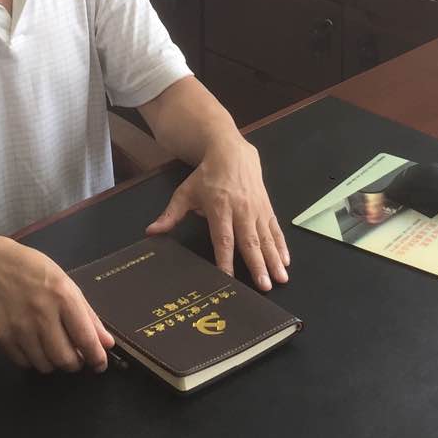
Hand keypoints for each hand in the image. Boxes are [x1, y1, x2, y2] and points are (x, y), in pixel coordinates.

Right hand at [0, 237, 113, 372]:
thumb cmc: (35, 272)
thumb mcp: (67, 284)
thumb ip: (88, 315)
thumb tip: (107, 343)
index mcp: (62, 296)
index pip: (85, 338)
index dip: (96, 357)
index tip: (100, 365)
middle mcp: (41, 314)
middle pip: (65, 359)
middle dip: (75, 363)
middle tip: (75, 356)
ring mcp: (20, 327)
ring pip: (45, 365)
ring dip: (54, 363)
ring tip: (53, 347)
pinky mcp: (2, 337)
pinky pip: (25, 363)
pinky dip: (34, 360)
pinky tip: (34, 345)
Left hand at [145, 136, 289, 289]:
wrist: (231, 151)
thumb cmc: (207, 175)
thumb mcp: (185, 192)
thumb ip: (171, 215)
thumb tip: (152, 231)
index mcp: (219, 208)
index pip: (223, 239)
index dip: (225, 260)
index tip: (228, 279)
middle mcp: (241, 210)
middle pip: (249, 241)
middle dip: (258, 265)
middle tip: (264, 286)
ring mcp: (256, 209)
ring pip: (266, 237)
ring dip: (274, 259)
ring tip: (280, 279)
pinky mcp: (267, 207)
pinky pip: (275, 228)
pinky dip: (282, 245)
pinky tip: (286, 261)